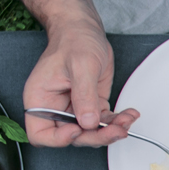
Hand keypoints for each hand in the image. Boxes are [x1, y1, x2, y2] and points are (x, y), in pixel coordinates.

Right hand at [21, 18, 137, 147]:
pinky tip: (128, 115)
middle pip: (72, 137)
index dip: (59, 139)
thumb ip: (84, 95)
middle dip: (95, 136)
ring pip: (91, 133)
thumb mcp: (80, 65)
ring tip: (126, 120)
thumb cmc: (74, 41)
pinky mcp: (92, 106)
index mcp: (40, 99)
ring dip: (111, 131)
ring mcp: (74, 109)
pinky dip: (118, 122)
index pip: (40, 134)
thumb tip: (88, 121)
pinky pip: (104, 123)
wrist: (84, 31)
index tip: (78, 129)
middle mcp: (55, 108)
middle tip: (115, 129)